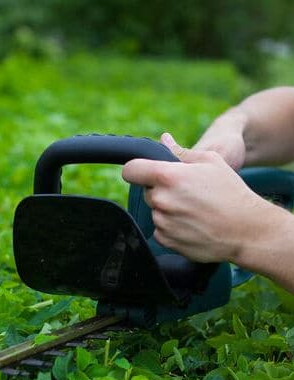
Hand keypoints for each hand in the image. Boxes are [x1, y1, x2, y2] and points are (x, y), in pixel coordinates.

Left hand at [122, 135, 273, 263]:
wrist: (247, 230)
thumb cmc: (231, 192)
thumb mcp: (211, 162)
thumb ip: (181, 152)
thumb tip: (164, 139)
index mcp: (168, 176)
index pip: (131, 170)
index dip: (136, 169)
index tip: (143, 172)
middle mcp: (161, 200)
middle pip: (147, 191)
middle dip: (161, 190)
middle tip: (186, 192)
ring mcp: (162, 222)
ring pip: (155, 211)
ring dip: (167, 209)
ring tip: (194, 209)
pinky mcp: (166, 240)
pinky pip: (160, 229)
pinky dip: (171, 227)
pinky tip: (192, 223)